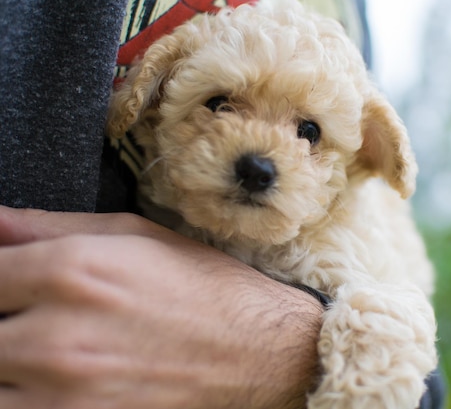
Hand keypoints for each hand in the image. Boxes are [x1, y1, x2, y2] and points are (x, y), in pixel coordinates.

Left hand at [0, 206, 322, 408]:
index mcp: (70, 271)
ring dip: (10, 362)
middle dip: (5, 316)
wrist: (257, 348)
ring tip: (41, 348)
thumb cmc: (203, 287)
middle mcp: (57, 335)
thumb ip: (48, 227)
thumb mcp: (133, 236)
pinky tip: (52, 379)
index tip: (11, 279)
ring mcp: (64, 393)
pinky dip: (25, 393)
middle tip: (30, 313)